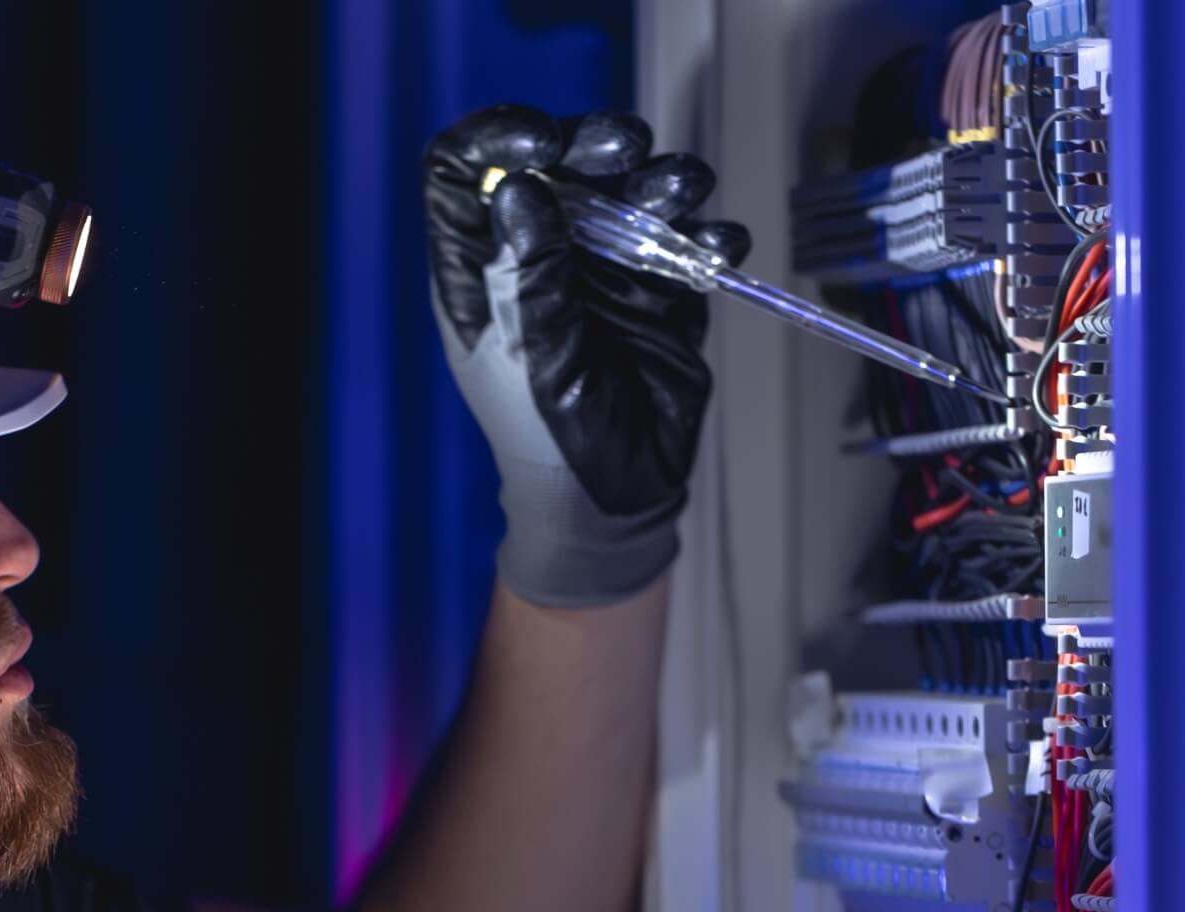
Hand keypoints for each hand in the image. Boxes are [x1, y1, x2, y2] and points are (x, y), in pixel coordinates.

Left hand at [424, 105, 748, 606]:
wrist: (614, 498)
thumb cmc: (549, 443)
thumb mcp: (531, 362)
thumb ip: (530, 281)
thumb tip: (521, 192)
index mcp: (481, 271)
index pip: (465, 174)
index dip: (495, 139)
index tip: (542, 142)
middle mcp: (538, 255)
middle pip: (556, 164)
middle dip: (592, 145)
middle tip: (626, 148)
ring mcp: (599, 266)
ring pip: (624, 189)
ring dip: (658, 178)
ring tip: (684, 191)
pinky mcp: (656, 286)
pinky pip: (680, 238)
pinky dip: (704, 232)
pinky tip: (719, 244)